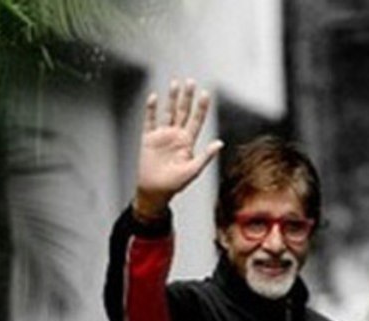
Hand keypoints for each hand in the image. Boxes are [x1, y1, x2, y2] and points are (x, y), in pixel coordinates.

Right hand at [135, 78, 222, 217]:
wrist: (155, 191)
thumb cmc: (175, 184)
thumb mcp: (193, 170)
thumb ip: (206, 155)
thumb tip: (220, 143)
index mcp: (188, 142)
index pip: (197, 120)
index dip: (201, 107)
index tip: (206, 93)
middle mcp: (176, 136)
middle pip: (183, 112)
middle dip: (187, 97)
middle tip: (190, 82)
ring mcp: (162, 135)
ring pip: (168, 112)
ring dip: (171, 98)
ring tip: (175, 83)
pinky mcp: (148, 138)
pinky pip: (150, 120)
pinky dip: (151, 109)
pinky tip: (154, 98)